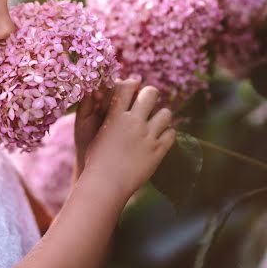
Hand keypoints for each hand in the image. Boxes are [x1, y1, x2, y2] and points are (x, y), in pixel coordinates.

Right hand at [81, 77, 175, 198]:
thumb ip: (104, 116)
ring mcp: (148, 136)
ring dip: (161, 116)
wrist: (106, 184)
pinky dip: (167, 135)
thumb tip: (101, 99)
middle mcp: (134, 123)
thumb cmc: (95, 160)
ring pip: (166, 113)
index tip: (134, 87)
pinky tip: (159, 139)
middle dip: (150, 94)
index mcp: (116, 116)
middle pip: (150, 93)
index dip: (132, 83)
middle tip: (148, 102)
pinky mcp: (158, 151)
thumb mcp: (95, 134)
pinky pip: (171, 134)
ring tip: (156, 123)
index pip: (127, 86)